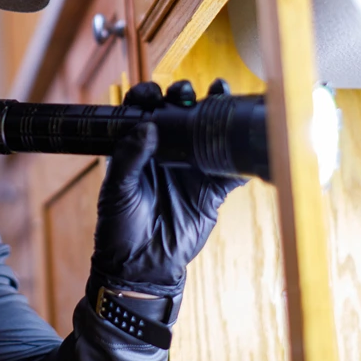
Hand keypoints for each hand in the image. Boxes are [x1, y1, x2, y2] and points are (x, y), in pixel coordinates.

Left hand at [90, 80, 247, 296]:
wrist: (140, 266)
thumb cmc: (119, 227)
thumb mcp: (117, 191)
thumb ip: (129, 157)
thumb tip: (147, 125)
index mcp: (138, 148)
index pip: (144, 111)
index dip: (148, 96)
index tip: (153, 94)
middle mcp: (166, 152)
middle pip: (179, 113)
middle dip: (184, 95)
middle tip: (185, 95)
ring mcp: (190, 168)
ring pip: (207, 132)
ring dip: (216, 112)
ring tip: (221, 95)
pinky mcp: (211, 190)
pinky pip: (230, 169)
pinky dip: (240, 155)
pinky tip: (244, 138)